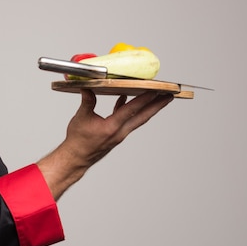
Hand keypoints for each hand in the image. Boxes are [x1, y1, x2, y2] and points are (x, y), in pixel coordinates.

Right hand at [37, 90, 172, 199]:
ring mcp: (120, 134)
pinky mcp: (117, 135)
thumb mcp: (81, 118)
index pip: (132, 110)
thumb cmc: (78, 141)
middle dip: (157, 105)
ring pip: (138, 119)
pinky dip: (130, 110)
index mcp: (112, 127)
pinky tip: (125, 100)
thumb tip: (88, 88)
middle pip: (143, 116)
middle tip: (170, 95)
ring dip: (149, 108)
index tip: (156, 90)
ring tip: (158, 98)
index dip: (144, 99)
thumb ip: (87, 102)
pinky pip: (128, 120)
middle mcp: (120, 132)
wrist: (76, 158)